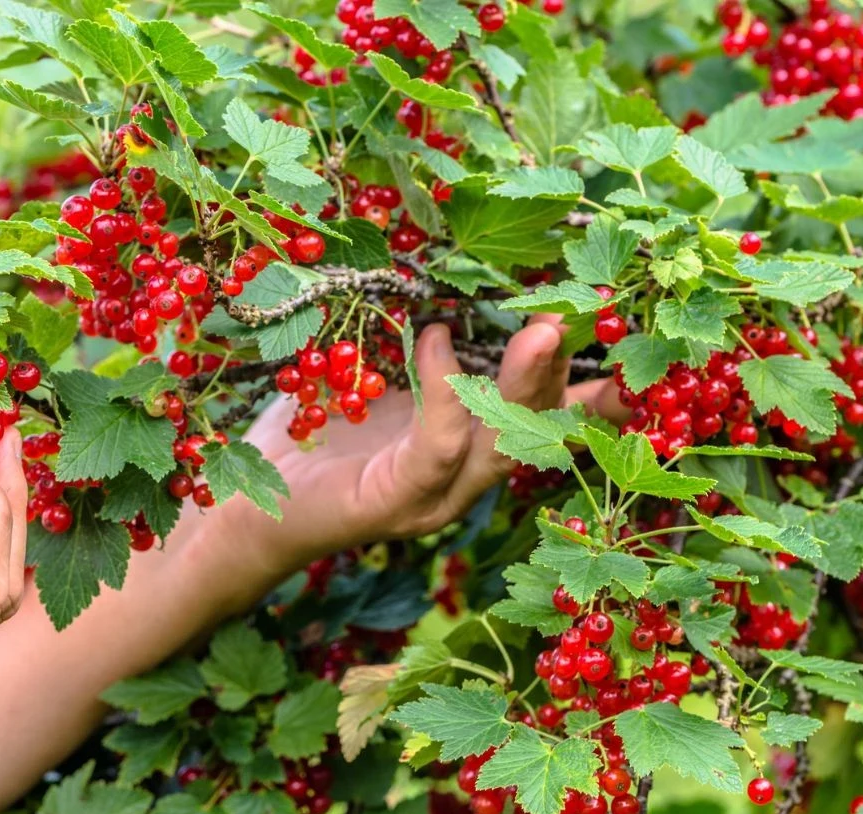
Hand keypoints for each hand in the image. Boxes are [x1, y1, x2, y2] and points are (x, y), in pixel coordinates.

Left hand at [224, 316, 624, 580]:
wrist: (241, 499)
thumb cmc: (308, 426)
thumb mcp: (367, 370)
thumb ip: (415, 331)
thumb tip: (448, 260)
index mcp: (465, 446)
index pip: (542, 416)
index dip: (588, 379)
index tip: (622, 327)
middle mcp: (461, 478)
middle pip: (534, 428)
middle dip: (567, 371)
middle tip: (590, 314)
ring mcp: (431, 497)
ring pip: (500, 445)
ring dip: (526, 387)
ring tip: (545, 331)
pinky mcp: (392, 505)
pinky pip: (436, 450)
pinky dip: (444, 395)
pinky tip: (435, 343)